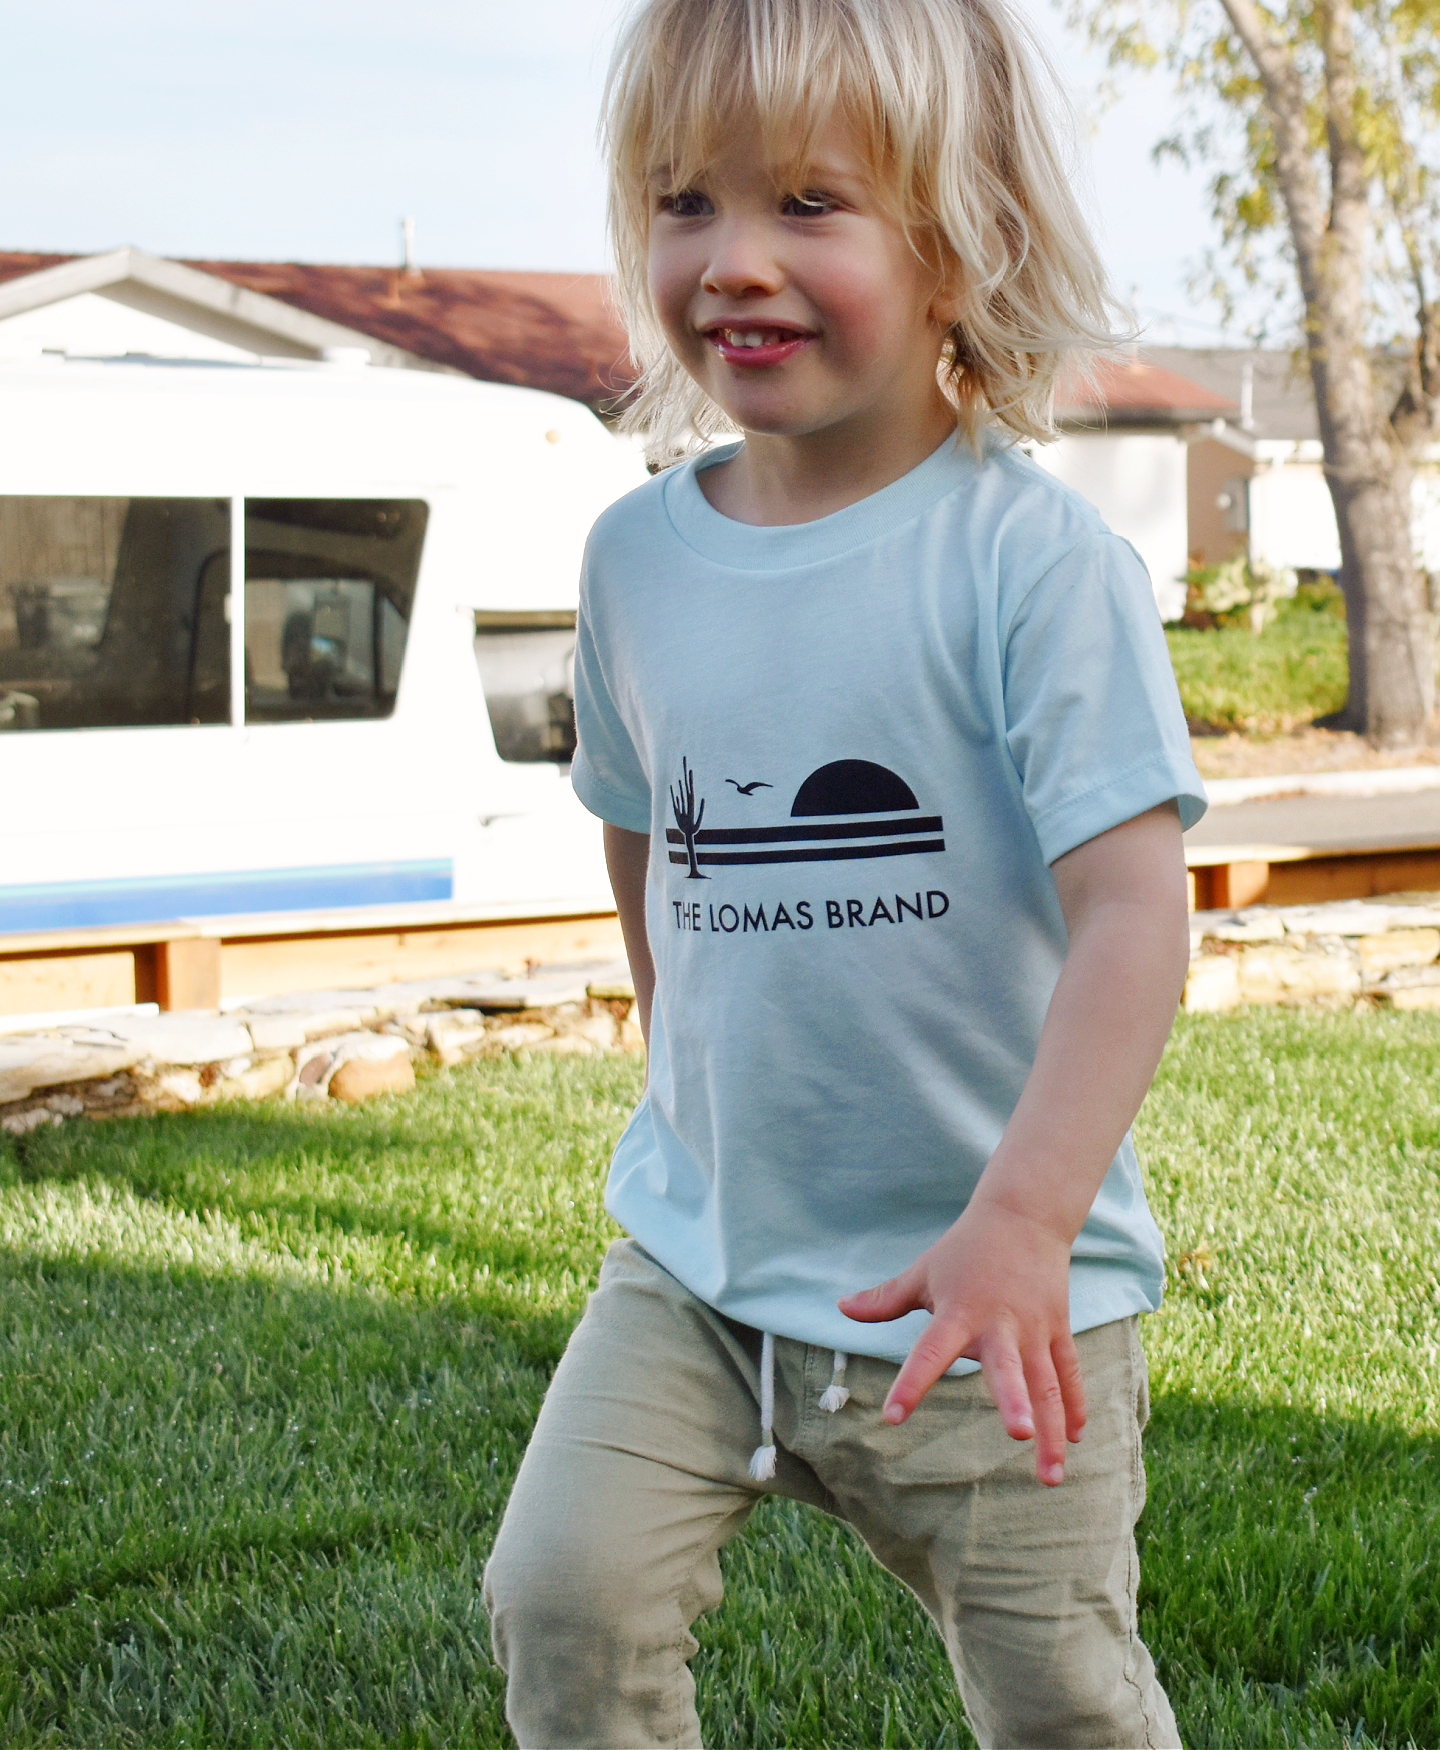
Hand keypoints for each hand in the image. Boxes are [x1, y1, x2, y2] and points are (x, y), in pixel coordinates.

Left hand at [837, 1197, 1085, 1485]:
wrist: (1024, 1215)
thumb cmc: (964, 1248)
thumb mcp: (923, 1272)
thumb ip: (885, 1299)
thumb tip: (840, 1308)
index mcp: (959, 1313)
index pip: (930, 1352)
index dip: (911, 1384)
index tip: (893, 1417)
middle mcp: (1000, 1325)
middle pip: (1009, 1368)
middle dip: (1016, 1402)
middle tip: (1019, 1435)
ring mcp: (1035, 1329)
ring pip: (1048, 1383)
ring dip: (1052, 1428)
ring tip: (1051, 1476)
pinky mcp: (1059, 1328)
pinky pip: (1069, 1373)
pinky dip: (1074, 1406)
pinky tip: (1075, 1441)